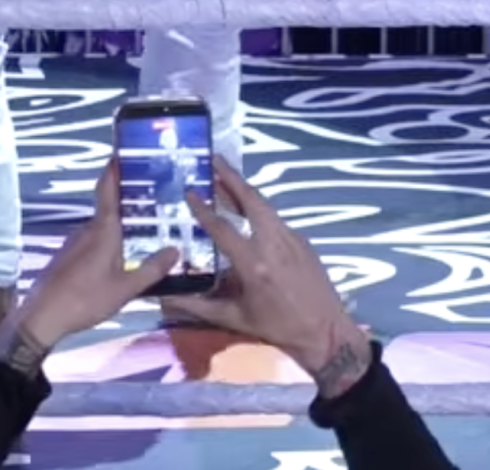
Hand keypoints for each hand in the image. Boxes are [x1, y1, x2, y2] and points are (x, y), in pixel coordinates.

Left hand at [0, 159, 179, 357]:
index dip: (115, 168)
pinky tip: (123, 255)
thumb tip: (175, 249)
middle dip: (130, 199)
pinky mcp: (69, 257)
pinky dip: (110, 240)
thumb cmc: (84, 299)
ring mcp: (75, 243)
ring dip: (121, 224)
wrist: (42, 317)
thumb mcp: (125, 289)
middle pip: (109, 207)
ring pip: (103, 226)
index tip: (124, 149)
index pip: (108, 189)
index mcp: (102, 230)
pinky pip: (95, 241)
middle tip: (156, 195)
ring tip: (147, 228)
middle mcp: (88, 230)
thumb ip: (151, 269)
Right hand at [162, 160, 373, 399]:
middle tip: (214, 158)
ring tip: (226, 176)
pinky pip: (277, 219)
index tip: (189, 191)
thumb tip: (164, 300)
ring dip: (245, 190)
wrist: (326, 332)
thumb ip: (198, 307)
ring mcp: (292, 239)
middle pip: (251, 200)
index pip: (223, 228)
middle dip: (232, 177)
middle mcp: (274, 244)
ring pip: (265, 206)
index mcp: (253, 263)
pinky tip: (249, 209)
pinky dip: (260, 209)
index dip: (203, 209)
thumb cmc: (278, 328)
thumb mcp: (235, 319)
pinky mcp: (303, 241)